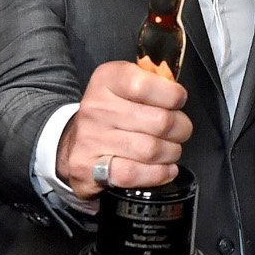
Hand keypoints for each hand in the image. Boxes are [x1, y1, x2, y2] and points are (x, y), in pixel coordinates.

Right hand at [56, 60, 193, 198]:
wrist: (75, 144)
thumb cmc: (112, 115)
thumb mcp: (127, 87)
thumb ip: (155, 83)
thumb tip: (178, 94)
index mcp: (106, 80)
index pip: (144, 85)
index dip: (172, 95)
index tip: (178, 101)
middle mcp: (95, 107)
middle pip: (158, 121)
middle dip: (180, 128)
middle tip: (180, 130)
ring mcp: (91, 139)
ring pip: (151, 150)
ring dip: (171, 153)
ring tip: (171, 150)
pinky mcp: (89, 169)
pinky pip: (134, 174)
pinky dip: (158, 174)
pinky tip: (165, 170)